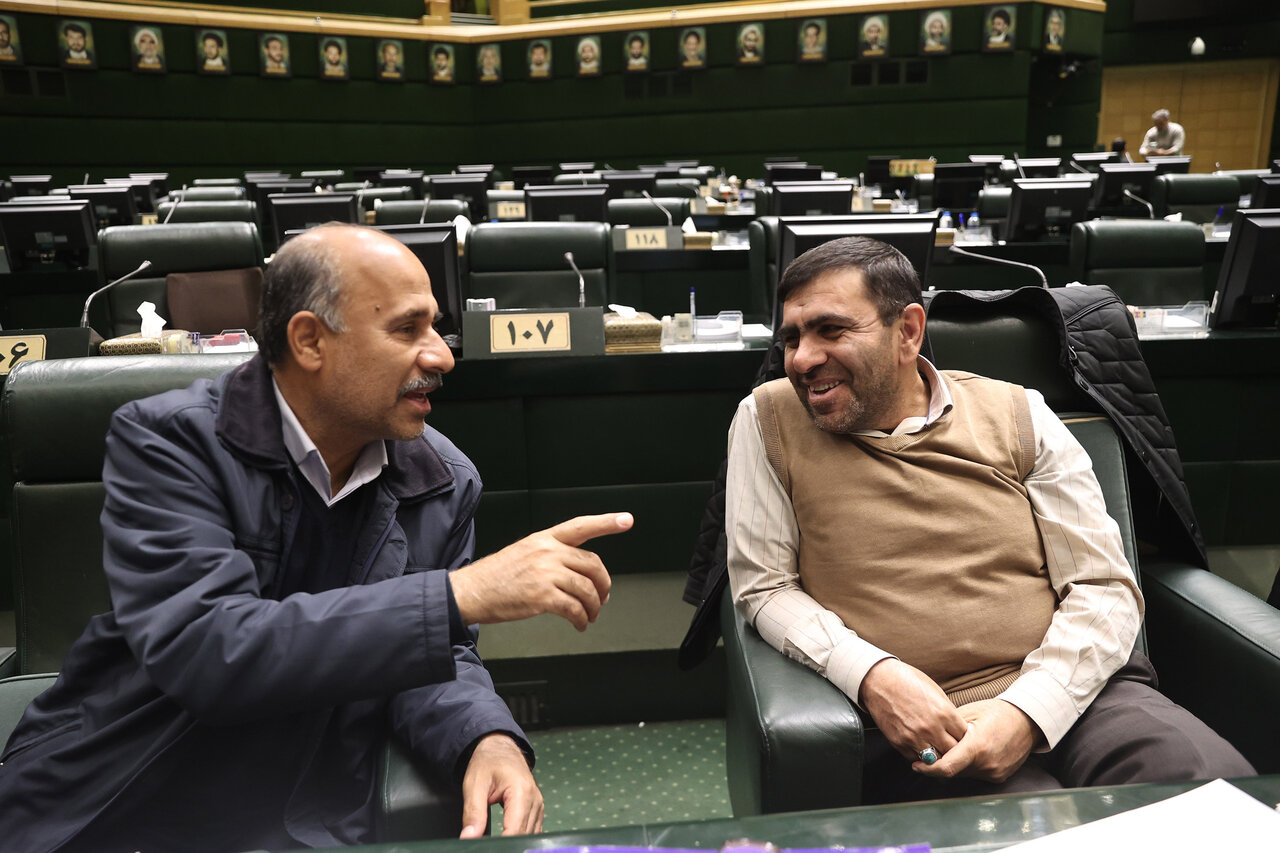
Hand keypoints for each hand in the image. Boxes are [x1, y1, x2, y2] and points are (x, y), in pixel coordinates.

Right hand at [450, 512, 633, 630]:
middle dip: (603, 585)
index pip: (581, 526)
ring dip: (594, 607)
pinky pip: (575, 609)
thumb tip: (580, 575)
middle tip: (603, 598)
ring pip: (587, 589)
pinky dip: (581, 619)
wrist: (471, 591)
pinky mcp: (543, 596)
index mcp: (544, 538)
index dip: (606, 522)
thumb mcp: (524, 552)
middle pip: (592, 565)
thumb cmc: (496, 576)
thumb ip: (552, 557)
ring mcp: (546, 573)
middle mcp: (547, 552)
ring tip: (590, 616)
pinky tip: (579, 624)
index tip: (626, 520)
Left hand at [459, 734, 542, 837]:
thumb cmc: (488, 762)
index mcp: (521, 792)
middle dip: (506, 845)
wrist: (500, 749)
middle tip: (486, 845)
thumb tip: (468, 838)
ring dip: (514, 843)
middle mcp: (535, 800)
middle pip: (524, 836)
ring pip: (530, 836)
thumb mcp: (474, 785)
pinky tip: (506, 840)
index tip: (486, 847)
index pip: (514, 831)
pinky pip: (532, 831)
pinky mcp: (537, 809)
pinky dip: (520, 838)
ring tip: (496, 843)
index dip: (500, 844)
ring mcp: (538, 805)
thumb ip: (473, 813)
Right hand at [859, 658, 968, 762]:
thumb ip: (948, 712)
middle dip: (953, 749)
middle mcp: (932, 728)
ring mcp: (915, 737)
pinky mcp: (899, 743)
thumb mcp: (935, 691)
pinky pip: (916, 759)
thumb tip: (956, 727)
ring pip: (936, 761)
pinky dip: (920, 757)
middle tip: (949, 744)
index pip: (965, 737)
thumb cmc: (908, 681)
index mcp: (944, 712)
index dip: (963, 736)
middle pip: (953, 752)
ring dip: (937, 756)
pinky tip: (919, 747)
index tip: (958, 735)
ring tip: (935, 748)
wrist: (878, 680)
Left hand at [915, 699, 1038, 782]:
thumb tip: (927, 738)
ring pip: (963, 774)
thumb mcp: (969, 714)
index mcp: (977, 746)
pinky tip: (967, 753)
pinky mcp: (999, 776)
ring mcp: (995, 772)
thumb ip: (948, 730)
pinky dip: (967, 767)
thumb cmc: (996, 712)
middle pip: (953, 772)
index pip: (947, 767)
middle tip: (929, 753)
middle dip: (939, 764)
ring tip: (952, 749)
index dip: (928, 769)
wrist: (1027, 721)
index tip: (916, 765)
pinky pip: (976, 775)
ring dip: (954, 765)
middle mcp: (987, 764)